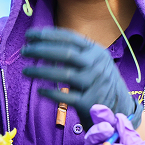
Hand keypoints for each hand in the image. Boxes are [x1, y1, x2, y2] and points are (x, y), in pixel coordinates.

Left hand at [21, 27, 141, 129]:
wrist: (120, 109)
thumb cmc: (97, 82)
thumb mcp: (92, 62)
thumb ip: (74, 52)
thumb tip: (41, 41)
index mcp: (96, 51)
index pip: (69, 37)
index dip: (48, 35)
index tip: (29, 35)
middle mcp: (98, 65)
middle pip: (66, 53)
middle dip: (41, 50)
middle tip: (24, 51)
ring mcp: (96, 83)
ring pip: (64, 74)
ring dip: (41, 71)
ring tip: (25, 71)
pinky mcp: (91, 102)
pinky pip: (67, 96)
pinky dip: (51, 93)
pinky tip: (39, 91)